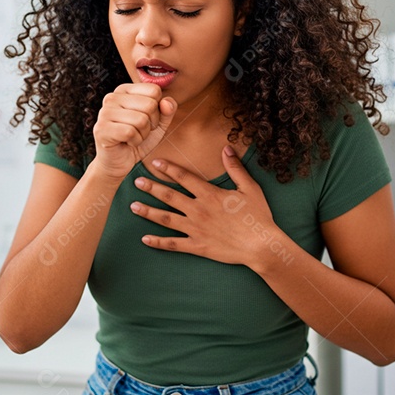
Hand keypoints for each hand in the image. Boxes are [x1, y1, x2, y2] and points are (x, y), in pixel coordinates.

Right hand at [92, 84, 176, 179]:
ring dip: (143, 134)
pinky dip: (135, 141)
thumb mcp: (158, 124)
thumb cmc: (138, 139)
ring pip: (141, 119)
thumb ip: (167, 110)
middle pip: (149, 104)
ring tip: (132, 137)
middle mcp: (112, 97)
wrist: (119, 162)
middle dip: (151, 124)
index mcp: (124, 90)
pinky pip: (130, 132)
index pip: (154, 90)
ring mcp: (104, 112)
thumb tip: (167, 102)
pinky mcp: (102, 129)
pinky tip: (127, 143)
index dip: (157, 110)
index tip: (145, 119)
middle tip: (138, 131)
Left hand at [130, 146, 285, 267]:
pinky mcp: (197, 246)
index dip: (168, 169)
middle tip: (136, 182)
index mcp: (210, 194)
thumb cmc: (258, 216)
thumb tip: (226, 148)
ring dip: (148, 212)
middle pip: (169, 196)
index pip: (184, 177)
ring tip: (133, 206)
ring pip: (166, 219)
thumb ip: (235, 168)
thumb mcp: (250, 188)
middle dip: (151, 188)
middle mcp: (198, 210)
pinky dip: (158, 242)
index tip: (154, 163)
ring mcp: (196, 229)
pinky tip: (145, 239)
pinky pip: (173, 244)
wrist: (261, 246)